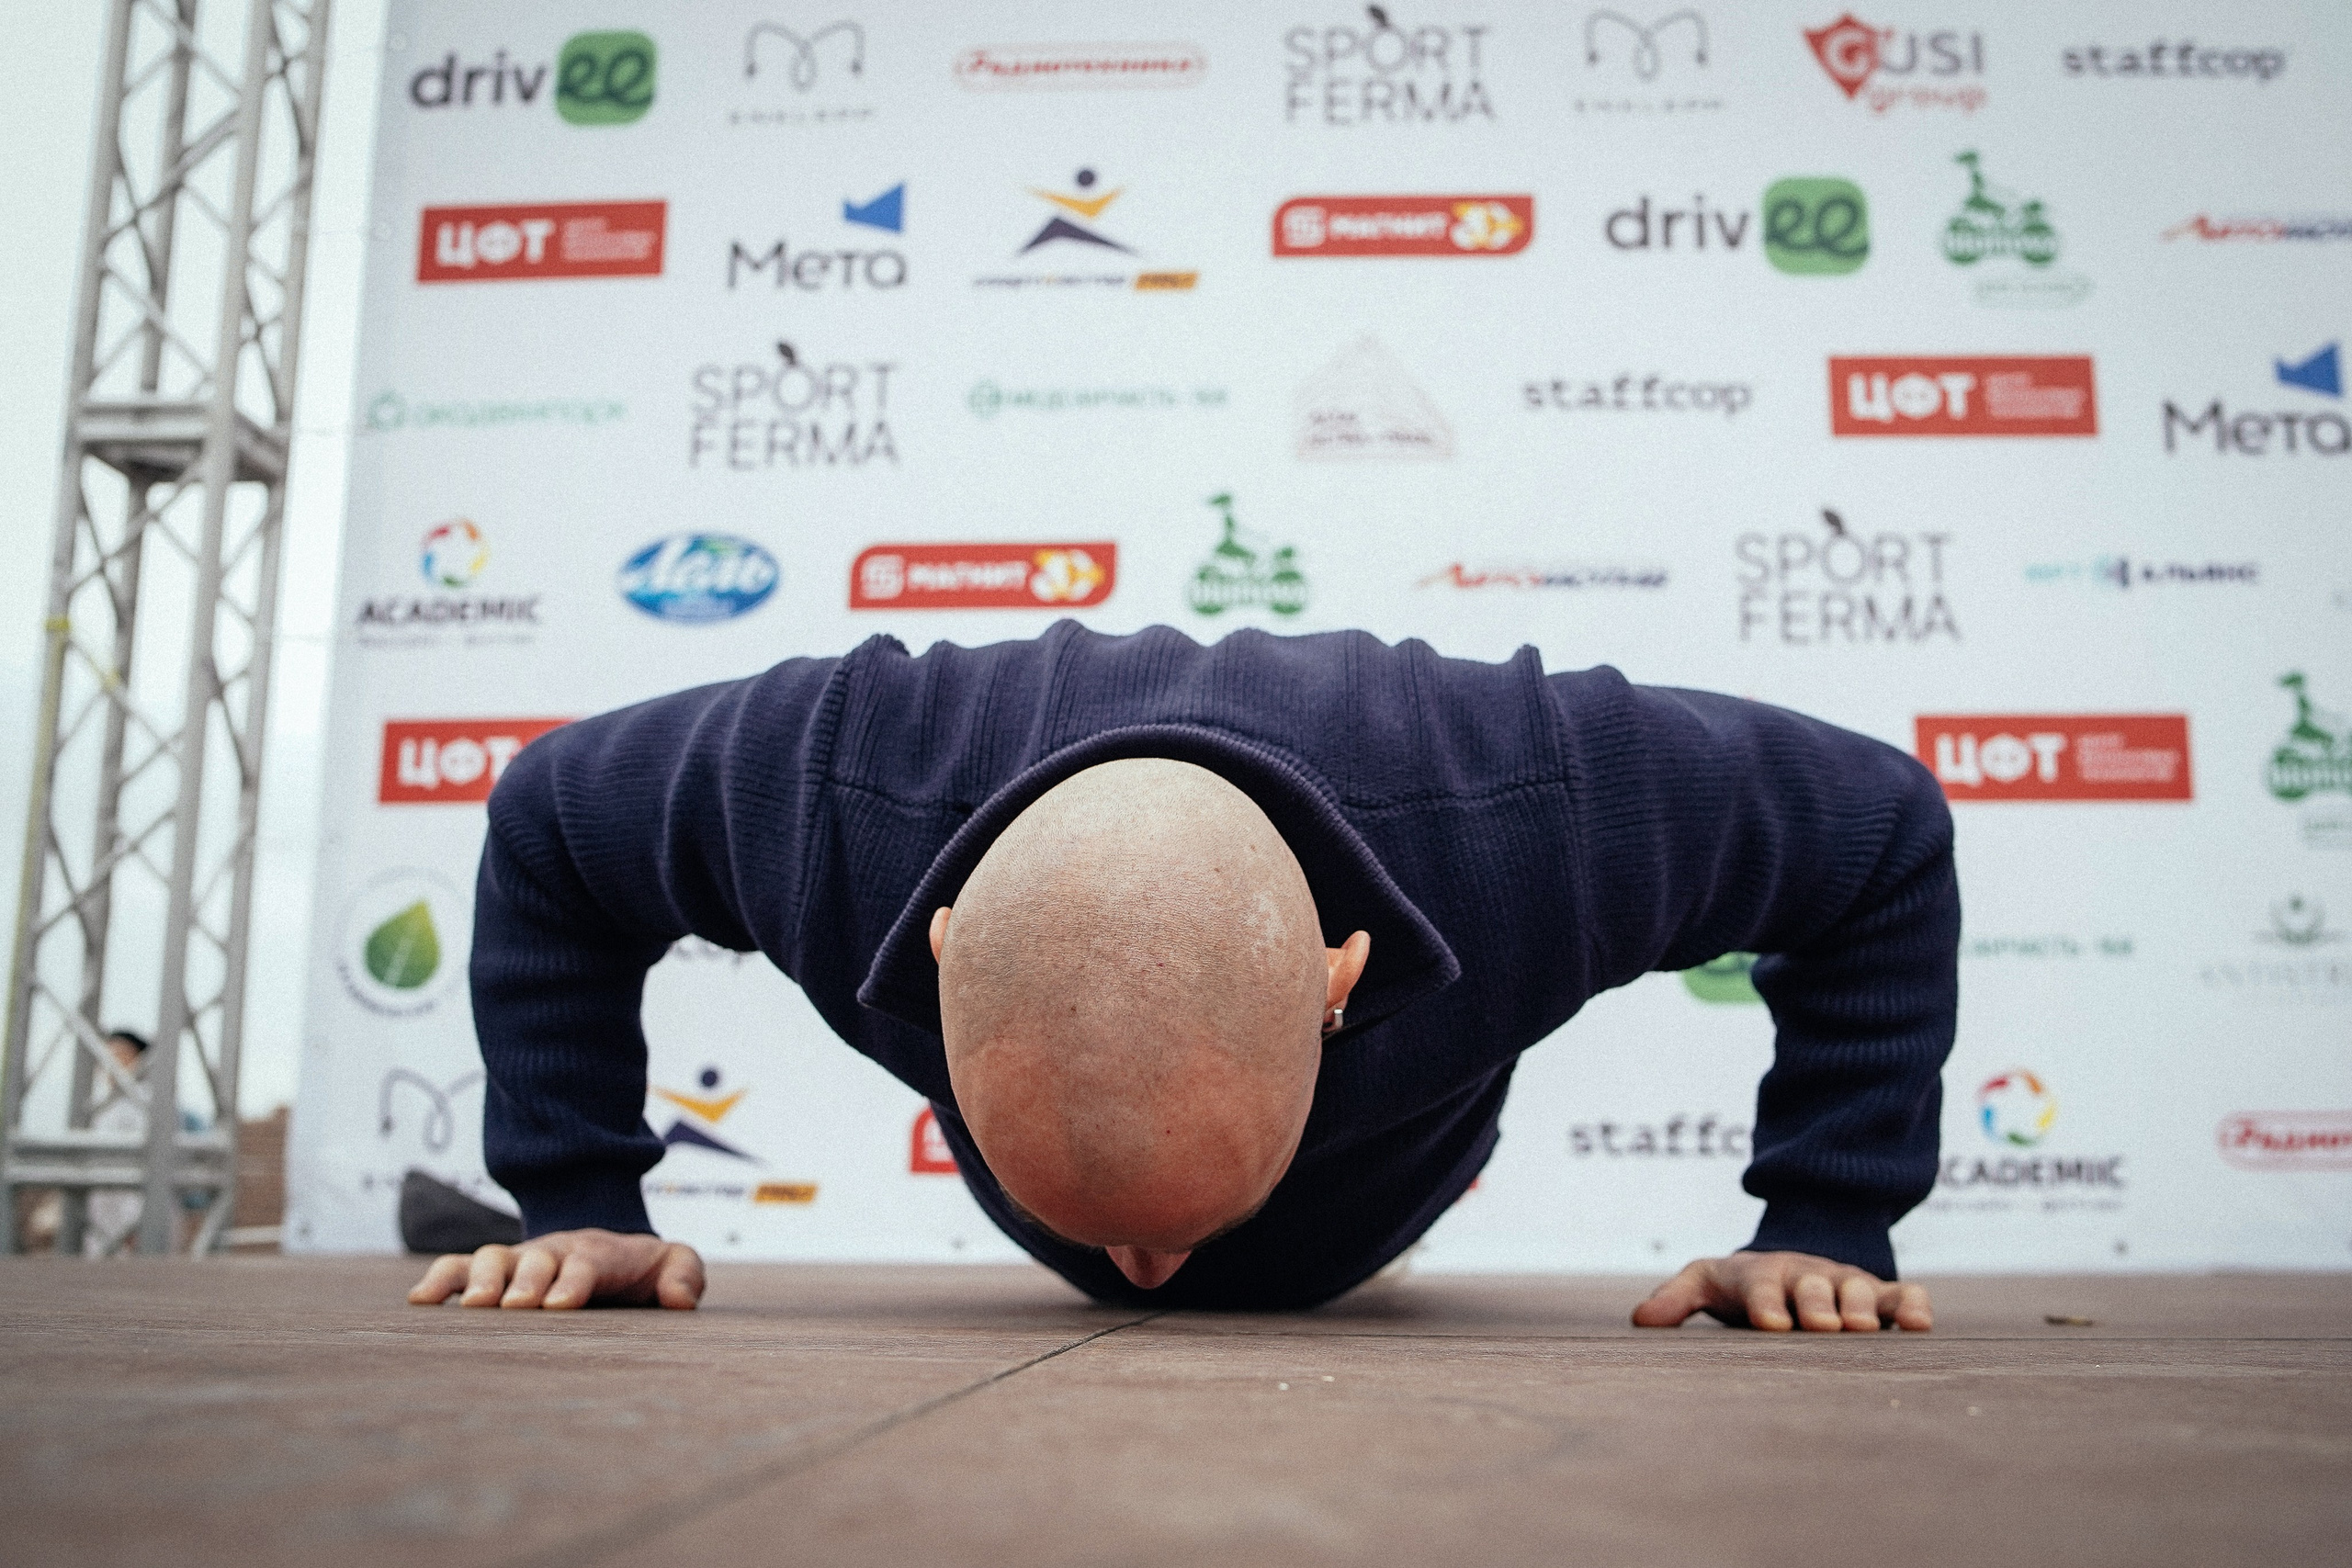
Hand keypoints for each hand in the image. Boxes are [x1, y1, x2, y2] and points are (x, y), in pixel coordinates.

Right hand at [406, 1228, 704, 1310]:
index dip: (573, 1281)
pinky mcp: (491, 1273)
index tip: (559, 1305)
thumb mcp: (674, 1264)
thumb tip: (680, 1301)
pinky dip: (438, 1280)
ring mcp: (518, 1260)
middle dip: (526, 1280)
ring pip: (492, 1258)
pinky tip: (419, 1303)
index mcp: (599, 1253)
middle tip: (516, 1306)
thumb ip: (685, 1275)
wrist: (605, 1249)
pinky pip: (458, 1269)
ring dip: (480, 1280)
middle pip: (535, 1259)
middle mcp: (552, 1252)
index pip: (586, 1263)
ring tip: (469, 1308)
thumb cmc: (640, 1268)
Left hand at [1631, 1251, 1931, 1332]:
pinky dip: (1913, 1305)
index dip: (1765, 1303)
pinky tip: (1920, 1323)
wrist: (1789, 1260)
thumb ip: (1676, 1300)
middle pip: (1813, 1287)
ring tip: (1862, 1327)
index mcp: (1761, 1276)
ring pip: (1858, 1289)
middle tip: (1822, 1325)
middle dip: (1816, 1304)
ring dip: (1861, 1305)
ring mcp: (1846, 1283)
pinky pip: (1903, 1294)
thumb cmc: (1741, 1283)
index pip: (1760, 1288)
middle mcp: (1806, 1277)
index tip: (1770, 1324)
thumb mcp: (1706, 1282)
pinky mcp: (1880, 1294)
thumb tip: (1640, 1321)